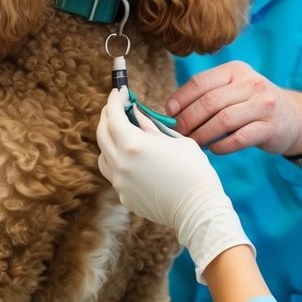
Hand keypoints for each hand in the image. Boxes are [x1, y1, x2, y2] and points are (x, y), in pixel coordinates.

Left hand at [96, 90, 253, 280]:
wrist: (199, 210)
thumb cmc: (194, 170)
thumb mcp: (175, 140)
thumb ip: (150, 125)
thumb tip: (135, 112)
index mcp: (133, 145)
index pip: (113, 115)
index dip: (114, 100)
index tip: (120, 91)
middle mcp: (121, 163)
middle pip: (102, 134)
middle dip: (107, 116)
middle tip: (117, 107)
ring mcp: (120, 183)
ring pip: (103, 155)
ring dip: (109, 141)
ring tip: (123, 134)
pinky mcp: (125, 197)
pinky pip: (115, 174)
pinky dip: (119, 161)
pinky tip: (134, 159)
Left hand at [166, 62, 301, 157]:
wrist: (293, 117)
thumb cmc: (252, 105)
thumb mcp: (234, 90)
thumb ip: (208, 95)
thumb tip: (171, 111)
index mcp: (236, 70)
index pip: (201, 82)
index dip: (181, 98)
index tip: (168, 113)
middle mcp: (251, 83)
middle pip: (210, 102)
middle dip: (188, 120)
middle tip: (177, 134)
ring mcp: (263, 105)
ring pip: (223, 120)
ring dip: (202, 134)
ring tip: (192, 143)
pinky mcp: (271, 127)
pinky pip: (239, 138)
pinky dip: (222, 146)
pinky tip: (213, 150)